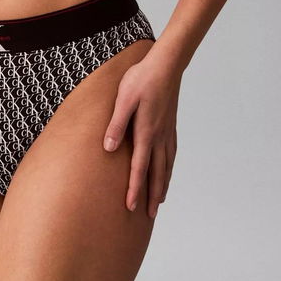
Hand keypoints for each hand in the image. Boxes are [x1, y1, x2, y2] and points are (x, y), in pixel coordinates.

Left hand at [102, 53, 180, 217]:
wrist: (166, 64)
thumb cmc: (141, 79)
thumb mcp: (123, 99)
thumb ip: (116, 124)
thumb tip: (109, 148)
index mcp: (145, 132)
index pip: (139, 167)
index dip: (134, 189)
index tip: (130, 207)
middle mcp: (159, 136)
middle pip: (156, 172)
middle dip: (152, 195)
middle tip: (149, 216)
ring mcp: (167, 131)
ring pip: (166, 164)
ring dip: (163, 184)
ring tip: (160, 200)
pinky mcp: (170, 124)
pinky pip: (171, 153)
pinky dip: (169, 167)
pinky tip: (167, 170)